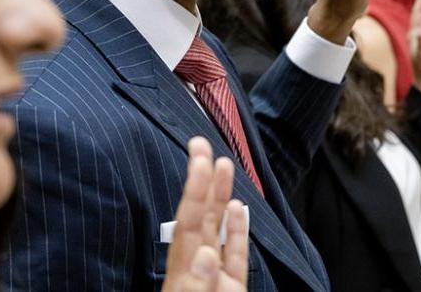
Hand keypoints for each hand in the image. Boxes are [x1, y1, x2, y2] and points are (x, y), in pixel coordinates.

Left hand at [162, 138, 247, 291]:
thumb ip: (198, 284)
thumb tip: (206, 254)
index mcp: (183, 271)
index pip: (188, 221)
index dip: (195, 189)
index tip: (199, 159)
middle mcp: (197, 267)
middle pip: (200, 216)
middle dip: (203, 179)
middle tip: (201, 144)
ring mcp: (216, 277)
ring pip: (217, 229)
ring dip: (220, 197)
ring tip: (223, 165)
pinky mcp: (233, 288)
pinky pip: (235, 255)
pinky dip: (237, 231)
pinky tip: (237, 208)